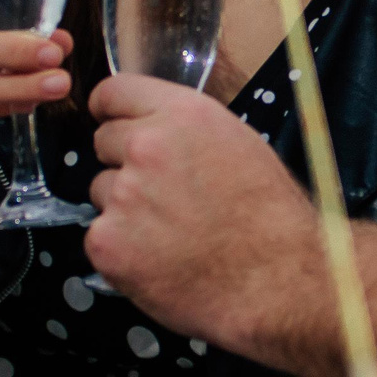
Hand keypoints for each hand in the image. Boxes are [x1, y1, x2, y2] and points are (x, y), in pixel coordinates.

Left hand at [84, 73, 322, 355]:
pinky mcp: (107, 243)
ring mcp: (123, 195)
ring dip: (124, 208)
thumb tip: (156, 129)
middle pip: (103, 142)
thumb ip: (187, 130)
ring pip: (102, 191)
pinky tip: (159, 260)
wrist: (276, 283)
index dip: (113, 112)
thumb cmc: (270, 218)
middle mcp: (146, 146)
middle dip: (124, 163)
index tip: (116, 124)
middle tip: (163, 194)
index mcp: (182, 115)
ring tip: (170, 233)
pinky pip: (100, 236)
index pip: (112, 93)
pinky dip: (122, 249)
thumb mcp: (240, 146)